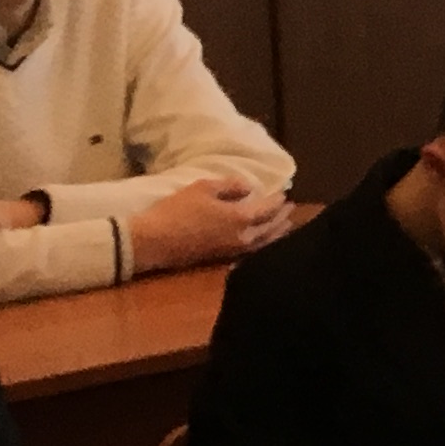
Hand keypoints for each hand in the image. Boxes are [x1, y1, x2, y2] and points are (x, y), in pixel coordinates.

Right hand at [127, 175, 296, 274]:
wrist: (155, 241)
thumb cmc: (178, 210)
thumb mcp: (203, 188)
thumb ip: (230, 187)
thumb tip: (249, 188)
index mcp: (241, 218)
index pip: (268, 209)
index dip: (277, 201)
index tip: (284, 193)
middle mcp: (243, 237)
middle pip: (270, 228)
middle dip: (282, 217)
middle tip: (290, 209)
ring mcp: (234, 251)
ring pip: (264, 243)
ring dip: (277, 232)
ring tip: (285, 225)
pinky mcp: (223, 258)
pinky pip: (253, 251)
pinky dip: (264, 244)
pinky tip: (263, 241)